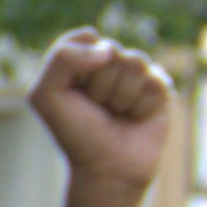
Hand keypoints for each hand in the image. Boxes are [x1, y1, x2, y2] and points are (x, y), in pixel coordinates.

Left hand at [27, 29, 177, 195]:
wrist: (107, 169)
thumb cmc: (75, 133)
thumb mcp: (46, 96)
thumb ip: (62, 59)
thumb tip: (107, 50)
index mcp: (82, 60)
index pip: (85, 38)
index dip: (77, 67)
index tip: (72, 93)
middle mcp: (111, 64)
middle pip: (111, 50)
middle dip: (98, 84)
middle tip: (96, 108)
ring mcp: (137, 75)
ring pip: (135, 63)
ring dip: (119, 96)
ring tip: (115, 114)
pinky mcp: (161, 88)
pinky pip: (154, 81)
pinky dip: (140, 104)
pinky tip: (135, 118)